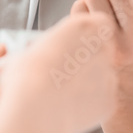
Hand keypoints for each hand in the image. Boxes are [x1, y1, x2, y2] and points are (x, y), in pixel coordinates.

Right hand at [0, 13, 118, 132]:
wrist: (35, 110)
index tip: (73, 43)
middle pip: (102, 49)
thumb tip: (23, 54)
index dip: (86, 34)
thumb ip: (37, 48)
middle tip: (66, 69)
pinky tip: (69, 107)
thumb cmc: (27, 77)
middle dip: (88, 58)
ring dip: (88, 82)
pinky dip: (90, 104)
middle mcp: (102, 48)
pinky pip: (101, 100)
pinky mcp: (109, 101)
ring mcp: (109, 76)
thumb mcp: (24, 51)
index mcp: (85, 27)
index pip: (99, 22)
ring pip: (103, 76)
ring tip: (63, 92)